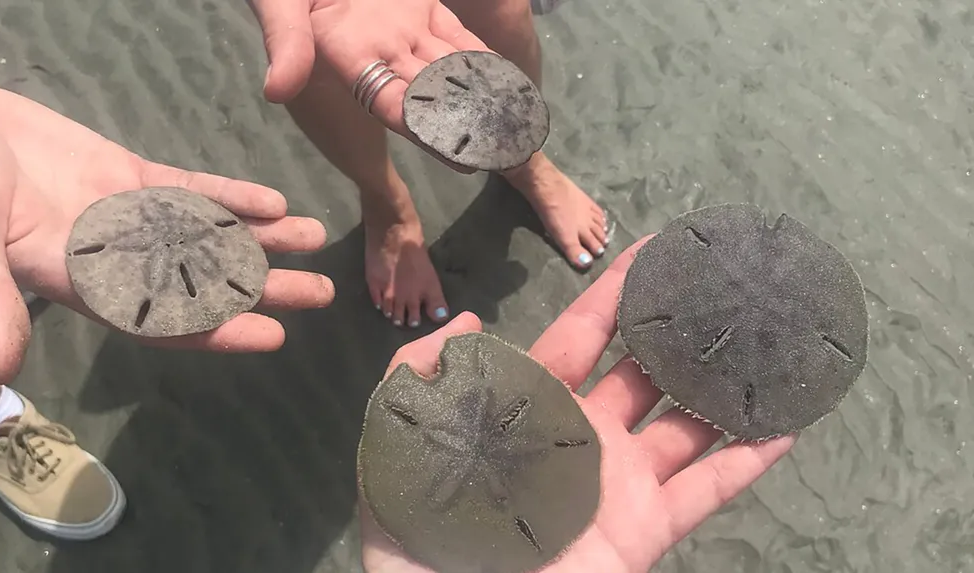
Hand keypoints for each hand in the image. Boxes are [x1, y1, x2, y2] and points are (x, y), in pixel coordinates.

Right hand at [0, 82, 333, 384]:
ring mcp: (132, 216)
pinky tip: (276, 200)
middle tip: (322, 292)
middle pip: (205, 279)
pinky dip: (232, 194)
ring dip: (263, 237)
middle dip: (264, 287)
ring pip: (209, 232)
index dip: (219, 331)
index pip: (163, 319)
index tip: (273, 337)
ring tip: (316, 236)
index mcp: (86, 284)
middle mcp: (121, 257)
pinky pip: (192, 188)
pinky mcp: (132, 177)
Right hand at [249, 0, 487, 167]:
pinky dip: (481, 58)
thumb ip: (287, 43)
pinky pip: (455, 36)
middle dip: (468, 125)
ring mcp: (403, 28)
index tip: (466, 160)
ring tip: (515, 125)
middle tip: (507, 153)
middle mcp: (381, 51)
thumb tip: (277, 91)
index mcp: (348, 59)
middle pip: (433, 97)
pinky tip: (508, 79)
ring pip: (450, 69)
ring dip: (481, 97)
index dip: (430, 134)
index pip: (395, 107)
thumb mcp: (280, 5)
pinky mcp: (420, 5)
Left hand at [359, 236, 796, 572]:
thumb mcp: (402, 438)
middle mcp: (582, 437)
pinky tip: (787, 426)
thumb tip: (465, 320)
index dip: (614, 294)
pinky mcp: (645, 529)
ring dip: (725, 387)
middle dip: (680, 332)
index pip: (579, 336)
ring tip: (769, 344)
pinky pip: (706, 493)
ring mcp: (620, 483)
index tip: (651, 251)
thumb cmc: (423, 528)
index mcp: (528, 408)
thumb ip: (420, 372)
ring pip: (686, 424)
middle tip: (725, 289)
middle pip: (643, 371)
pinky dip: (747, 462)